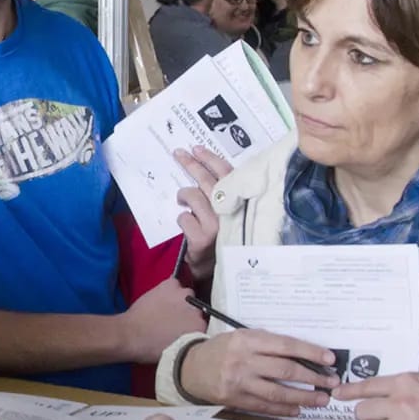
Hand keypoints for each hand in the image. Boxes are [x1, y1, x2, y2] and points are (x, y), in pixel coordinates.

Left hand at [119, 278, 205, 362]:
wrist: (130, 335)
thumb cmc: (152, 348)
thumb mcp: (180, 349)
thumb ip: (192, 338)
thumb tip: (193, 332)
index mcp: (201, 329)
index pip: (203, 323)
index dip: (193, 325)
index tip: (185, 327)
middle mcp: (197, 311)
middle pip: (197, 309)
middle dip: (188, 313)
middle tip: (174, 319)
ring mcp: (185, 295)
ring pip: (187, 295)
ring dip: (180, 300)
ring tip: (166, 308)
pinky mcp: (171, 285)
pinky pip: (175, 283)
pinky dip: (169, 289)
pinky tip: (160, 297)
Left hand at [174, 147, 231, 281]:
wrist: (219, 271)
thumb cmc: (223, 239)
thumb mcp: (227, 214)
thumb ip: (222, 196)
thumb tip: (202, 170)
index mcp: (240, 203)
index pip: (226, 173)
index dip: (211, 159)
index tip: (196, 149)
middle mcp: (231, 211)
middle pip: (207, 180)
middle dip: (191, 164)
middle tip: (179, 154)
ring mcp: (217, 224)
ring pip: (193, 196)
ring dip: (183, 196)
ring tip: (182, 201)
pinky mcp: (203, 237)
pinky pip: (183, 217)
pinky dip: (182, 219)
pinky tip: (187, 226)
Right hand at [178, 330, 338, 415]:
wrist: (191, 368)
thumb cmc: (222, 349)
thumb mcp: (242, 337)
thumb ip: (267, 345)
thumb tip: (303, 355)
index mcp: (247, 340)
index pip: (285, 345)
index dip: (310, 353)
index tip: (330, 359)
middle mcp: (243, 360)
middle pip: (285, 370)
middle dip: (313, 377)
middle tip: (332, 383)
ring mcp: (239, 382)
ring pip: (277, 392)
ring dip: (303, 397)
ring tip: (321, 400)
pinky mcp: (235, 400)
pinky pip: (264, 406)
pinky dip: (284, 408)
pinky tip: (298, 408)